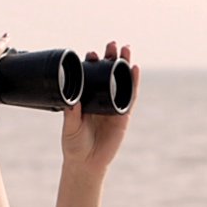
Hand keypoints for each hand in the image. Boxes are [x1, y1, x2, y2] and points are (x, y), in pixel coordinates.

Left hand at [60, 41, 138, 177]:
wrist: (87, 162)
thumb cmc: (75, 144)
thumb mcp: (70, 127)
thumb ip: (71, 114)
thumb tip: (72, 100)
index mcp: (86, 98)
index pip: (90, 75)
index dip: (92, 63)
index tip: (90, 53)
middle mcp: (101, 98)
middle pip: (108, 74)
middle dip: (110, 58)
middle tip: (111, 44)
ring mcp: (113, 105)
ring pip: (121, 81)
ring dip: (124, 65)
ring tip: (126, 50)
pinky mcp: (123, 115)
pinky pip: (130, 97)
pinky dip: (134, 83)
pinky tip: (135, 69)